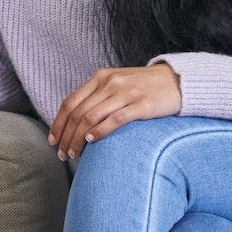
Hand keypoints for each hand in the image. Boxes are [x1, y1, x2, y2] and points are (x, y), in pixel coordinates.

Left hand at [48, 64, 181, 160]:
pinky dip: (99, 131)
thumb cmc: (145, 87)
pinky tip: (91, 142)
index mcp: (100, 77)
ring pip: (91, 118)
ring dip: (78, 139)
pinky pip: (114, 119)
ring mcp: (125, 93)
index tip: (53, 141)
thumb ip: (98, 96)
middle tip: (62, 154)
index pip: (70, 102)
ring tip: (74, 154)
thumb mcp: (117, 84)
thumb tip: (76, 121)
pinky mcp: (141, 104)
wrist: (179, 80)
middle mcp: (109, 83)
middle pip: (77, 113)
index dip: (58, 123)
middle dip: (66, 136)